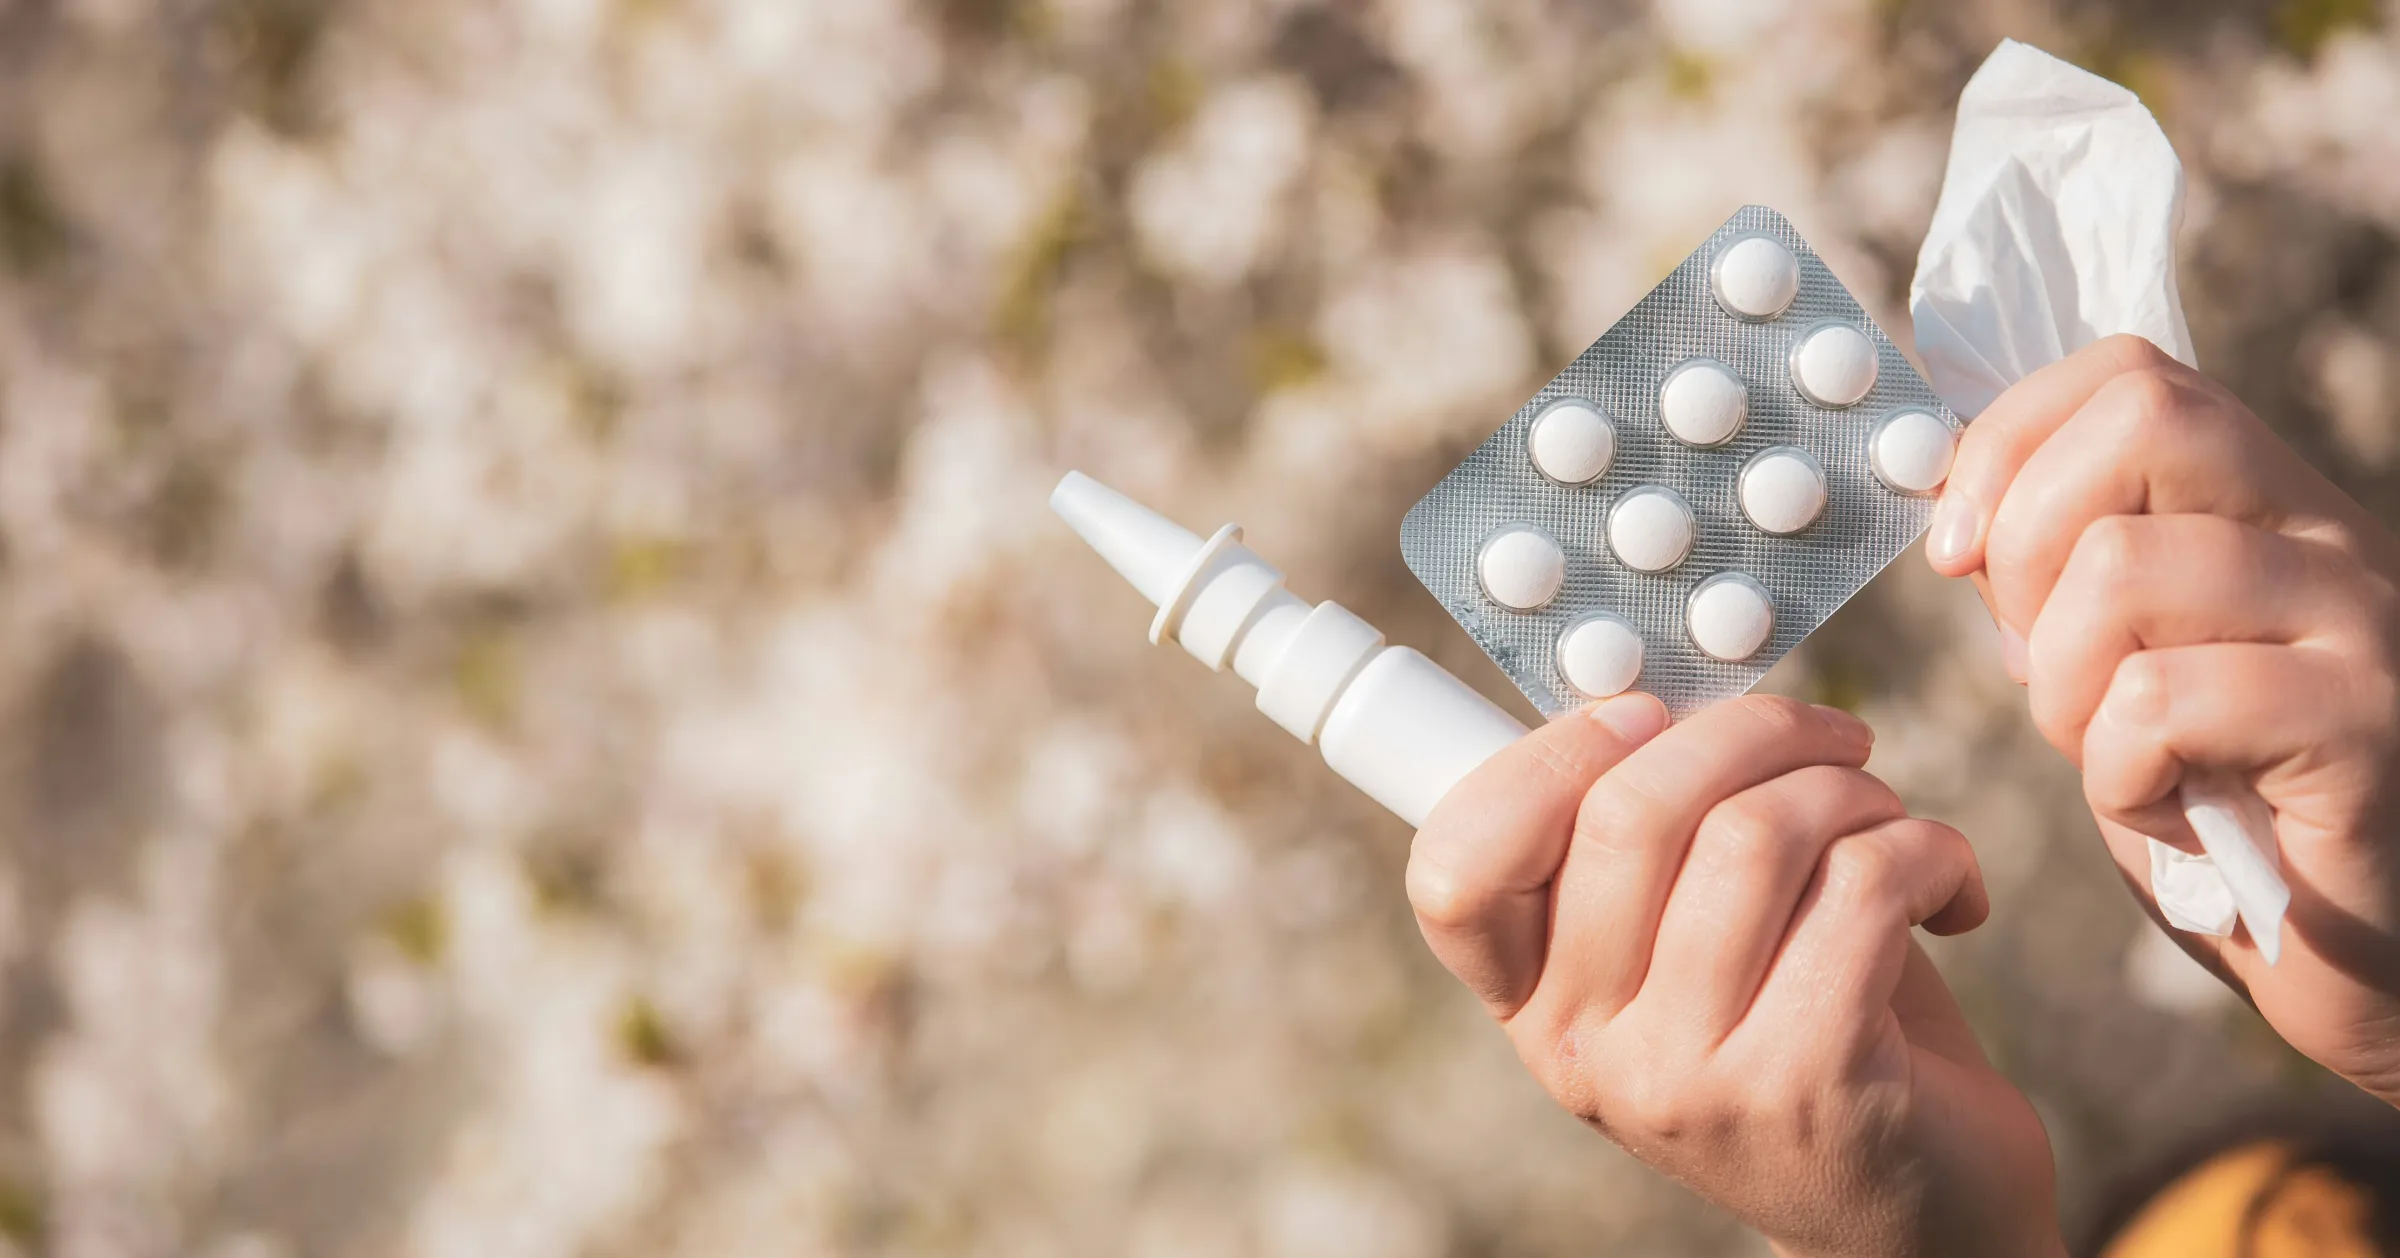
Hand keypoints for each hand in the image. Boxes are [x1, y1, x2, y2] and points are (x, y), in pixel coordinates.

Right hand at [1409, 693, 2058, 1256]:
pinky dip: (1930, 851)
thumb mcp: (1689, 949)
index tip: (1644, 717)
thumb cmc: (1806, 1033)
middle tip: (1833, 741)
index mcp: (1533, 1004)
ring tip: (1891, 822)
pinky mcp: (1807, 1083)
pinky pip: (1865, 886)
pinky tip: (1950, 891)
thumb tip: (1656, 687)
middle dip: (1755, 732)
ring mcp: (1686, 1078)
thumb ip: (1648, 844)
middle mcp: (1585, 1052)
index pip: (1456, 871)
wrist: (1919, 1218)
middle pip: (1630, 810)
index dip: (1546, 758)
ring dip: (1854, 791)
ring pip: (1758, 833)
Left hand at [1928, 333, 2399, 1102]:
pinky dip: (2119, 776)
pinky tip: (2169, 816)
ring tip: (2114, 758)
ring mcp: (2365, 626)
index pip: (2131, 374)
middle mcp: (2333, 537)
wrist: (2373, 963)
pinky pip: (2162, 703)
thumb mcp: (2119, 672)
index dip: (2008, 443)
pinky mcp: (2367, 732)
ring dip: (2060, 685)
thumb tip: (1956, 506)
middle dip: (2026, 546)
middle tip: (2039, 665)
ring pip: (2122, 568)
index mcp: (2268, 506)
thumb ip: (2056, 581)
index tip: (1956, 552)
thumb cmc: (2228, 816)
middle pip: (2143, 423)